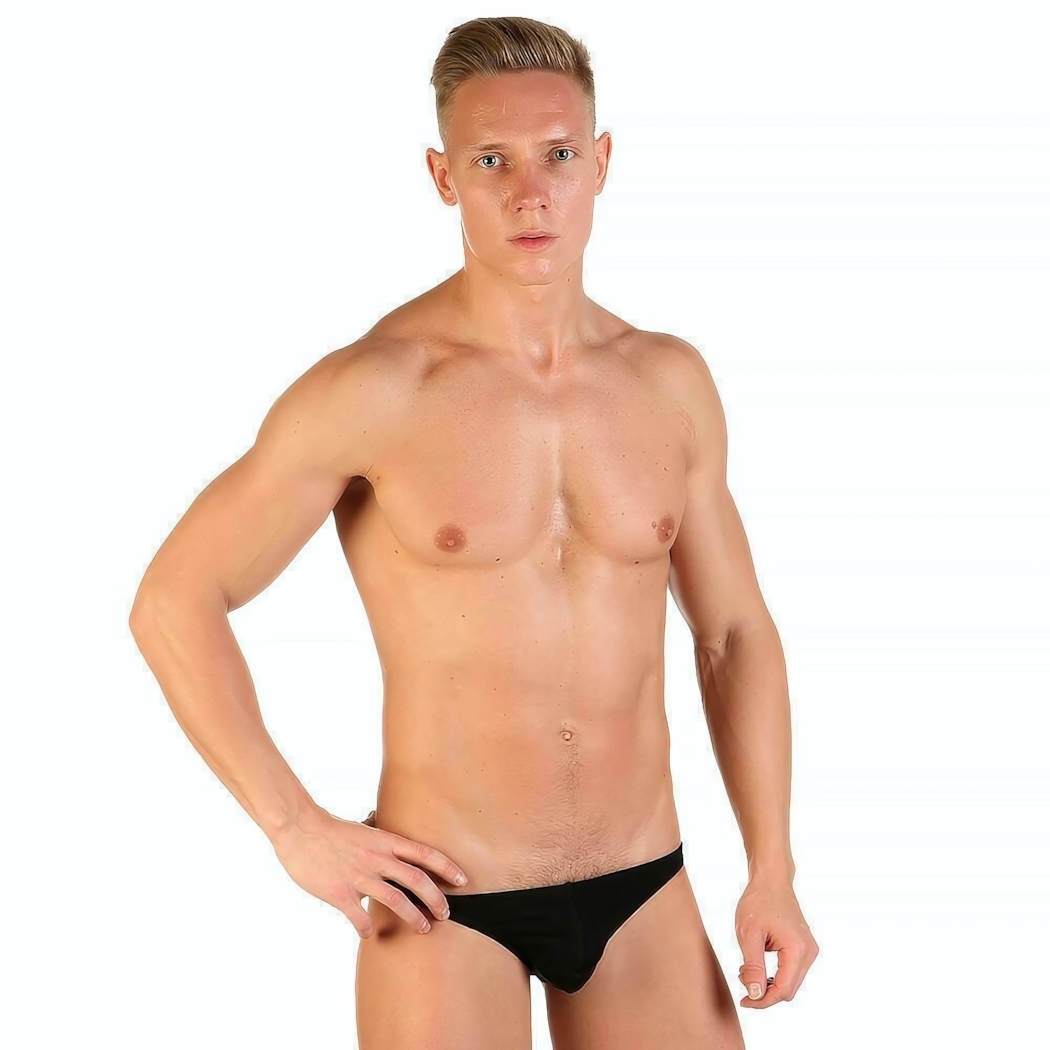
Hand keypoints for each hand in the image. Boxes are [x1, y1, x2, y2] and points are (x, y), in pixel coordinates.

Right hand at [269, 806, 469, 938]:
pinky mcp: (339, 892)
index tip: (462, 880)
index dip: (446, 867)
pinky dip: (367, 929)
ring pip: (395, 900)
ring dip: (413, 917)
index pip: (424, 853)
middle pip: (417, 879)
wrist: (299, 829)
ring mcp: (359, 876)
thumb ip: (376, 834)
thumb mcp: (361, 829)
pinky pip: (359, 917)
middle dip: (436, 899)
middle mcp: (377, 858)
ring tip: (423, 928)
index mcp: (384, 841)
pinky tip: (369, 934)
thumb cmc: (330, 830)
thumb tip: (382, 826)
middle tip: (446, 913)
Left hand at [735, 876, 817, 1008]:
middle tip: (742, 978)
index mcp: (798, 950)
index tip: (744, 1000)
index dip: (763, 1000)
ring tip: (747, 968)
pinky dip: (774, 974)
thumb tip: (755, 996)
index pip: (783, 990)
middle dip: (764, 992)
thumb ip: (753, 967)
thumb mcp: (748, 935)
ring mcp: (808, 950)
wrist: (771, 880)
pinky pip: (790, 971)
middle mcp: (809, 952)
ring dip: (768, 983)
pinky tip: (756, 964)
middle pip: (788, 989)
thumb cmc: (758, 901)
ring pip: (789, 982)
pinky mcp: (804, 947)